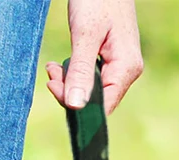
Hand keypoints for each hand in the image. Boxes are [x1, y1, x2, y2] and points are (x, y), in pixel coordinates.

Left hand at [46, 0, 142, 114]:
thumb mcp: (85, 34)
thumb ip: (81, 71)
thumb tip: (75, 106)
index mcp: (126, 69)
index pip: (103, 105)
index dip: (77, 105)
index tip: (52, 85)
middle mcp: (127, 72)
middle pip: (98, 100)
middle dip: (71, 92)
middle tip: (50, 73)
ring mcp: (121, 67)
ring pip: (94, 90)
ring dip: (70, 83)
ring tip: (53, 66)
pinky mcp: (113, 60)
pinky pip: (94, 78)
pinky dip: (76, 74)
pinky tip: (63, 65)